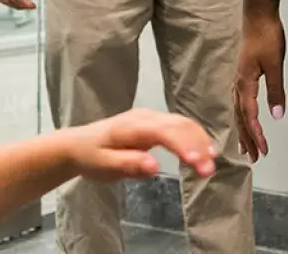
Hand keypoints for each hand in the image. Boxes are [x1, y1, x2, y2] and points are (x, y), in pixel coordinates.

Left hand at [61, 108, 217, 179]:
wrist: (77, 144)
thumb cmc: (90, 157)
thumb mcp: (103, 166)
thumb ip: (128, 165)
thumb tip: (155, 166)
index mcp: (131, 127)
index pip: (164, 132)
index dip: (183, 145)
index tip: (197, 163)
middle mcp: (145, 117)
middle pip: (178, 125)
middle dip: (197, 146)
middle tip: (208, 170)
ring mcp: (151, 117)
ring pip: (183, 123)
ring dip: (200, 141)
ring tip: (211, 163)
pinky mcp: (155, 123)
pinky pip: (180, 126)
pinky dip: (195, 137)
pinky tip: (205, 150)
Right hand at [235, 0, 287, 159]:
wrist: (257, 14)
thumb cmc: (266, 35)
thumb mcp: (275, 64)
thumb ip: (276, 90)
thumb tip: (277, 114)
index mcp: (245, 83)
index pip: (249, 116)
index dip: (256, 135)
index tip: (262, 151)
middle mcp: (238, 83)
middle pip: (241, 117)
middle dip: (247, 138)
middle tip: (253, 157)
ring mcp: (238, 78)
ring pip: (238, 110)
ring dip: (242, 129)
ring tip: (245, 145)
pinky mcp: (242, 72)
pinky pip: (239, 100)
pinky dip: (242, 114)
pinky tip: (244, 116)